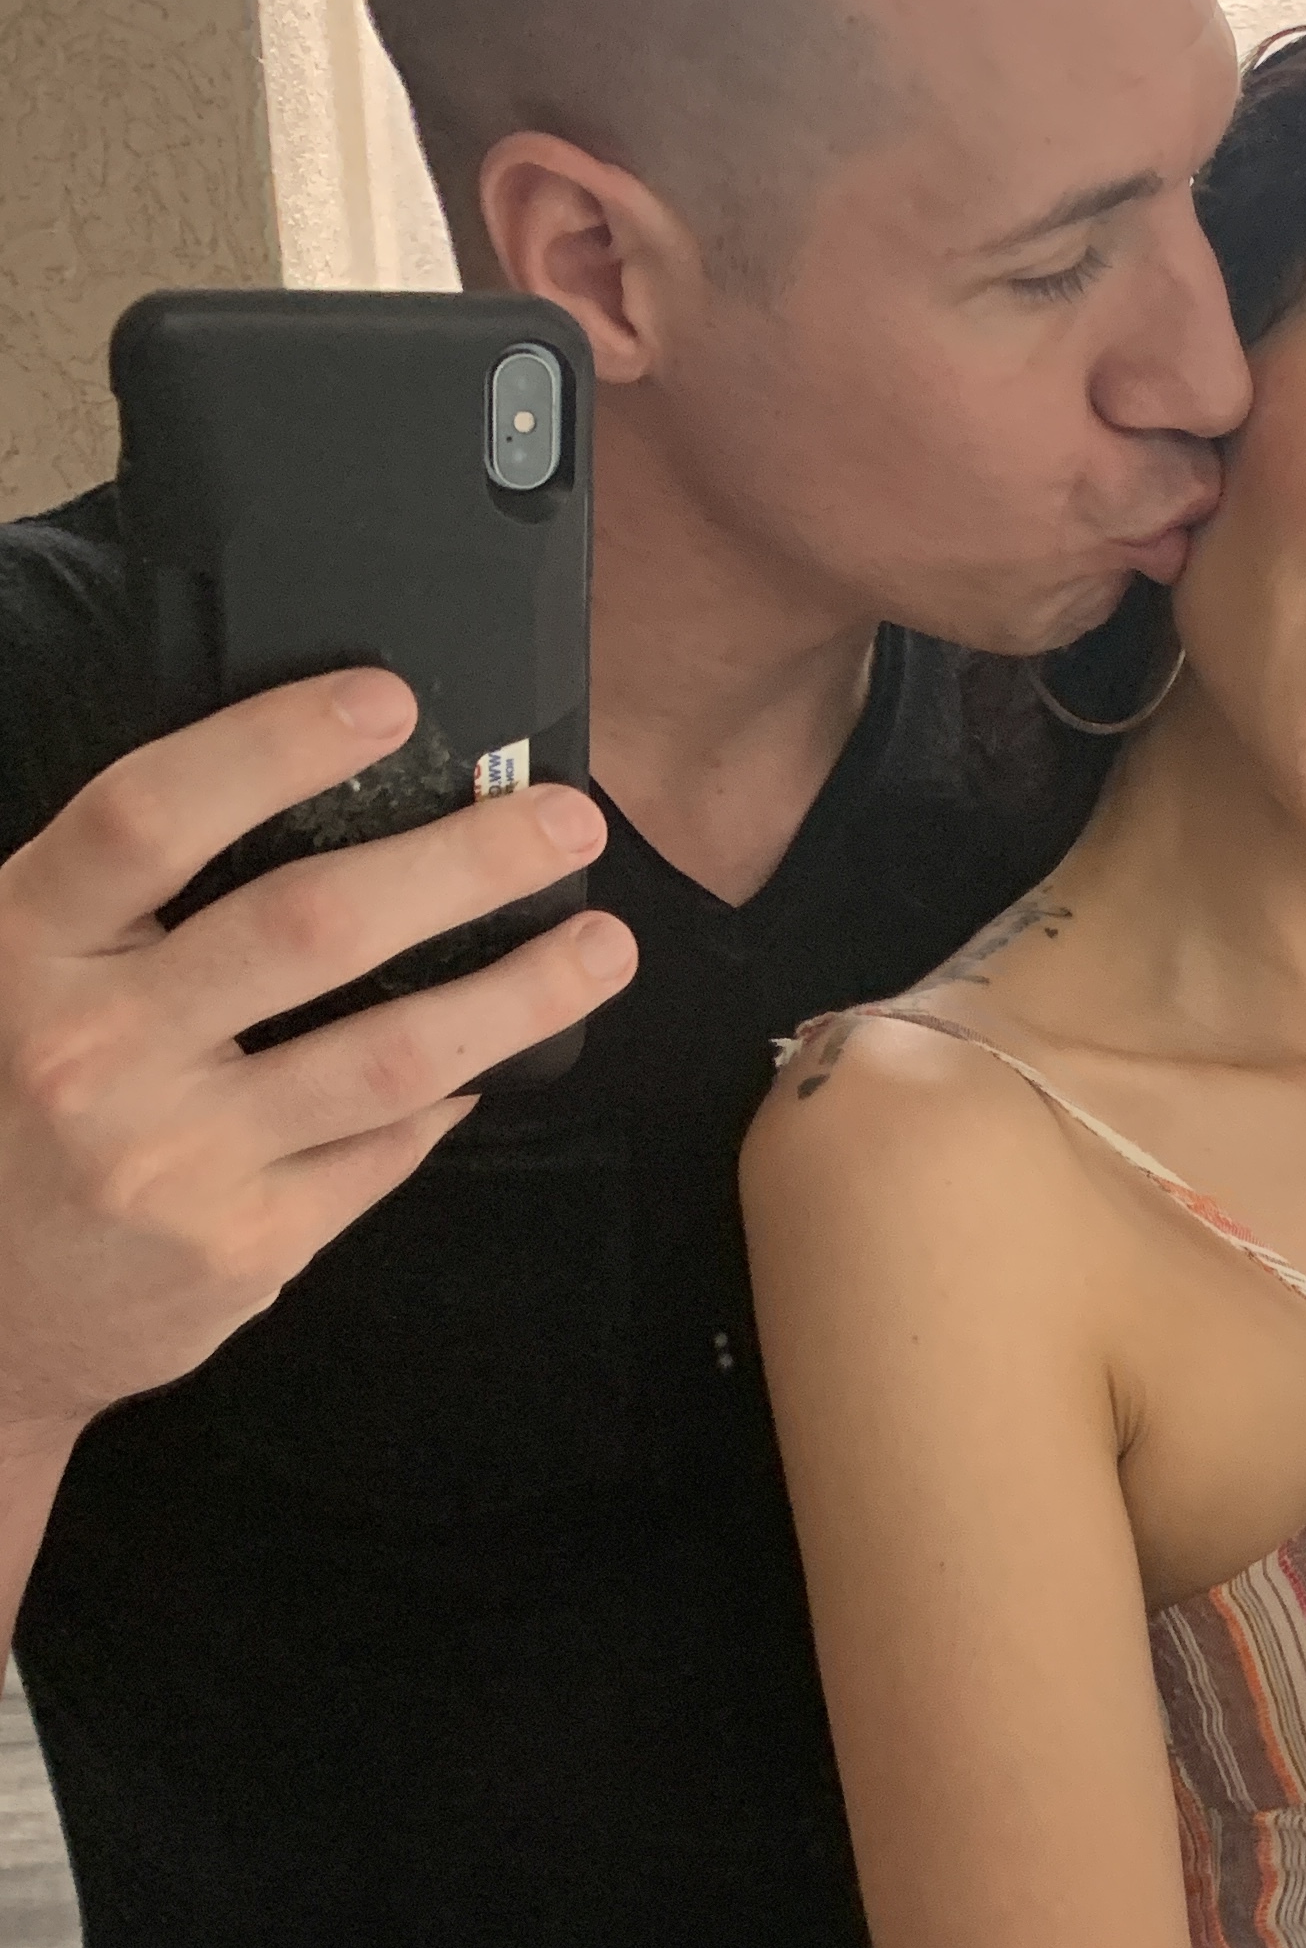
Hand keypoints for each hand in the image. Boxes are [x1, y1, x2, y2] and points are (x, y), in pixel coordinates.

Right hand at [0, 671, 633, 1448]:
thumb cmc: (4, 1103)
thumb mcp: (14, 973)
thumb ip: (120, 899)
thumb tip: (325, 800)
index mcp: (24, 946)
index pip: (153, 816)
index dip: (273, 746)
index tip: (388, 701)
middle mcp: (92, 1049)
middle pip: (309, 927)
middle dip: (462, 864)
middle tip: (566, 820)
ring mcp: (172, 1158)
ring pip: (387, 1055)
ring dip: (518, 994)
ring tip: (603, 946)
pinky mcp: (241, 1246)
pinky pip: (382, 1151)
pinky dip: (451, 1096)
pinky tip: (504, 1054)